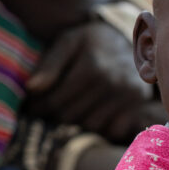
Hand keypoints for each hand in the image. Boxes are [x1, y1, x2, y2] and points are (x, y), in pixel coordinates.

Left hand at [24, 22, 163, 142]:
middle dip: (54, 115)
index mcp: (92, 65)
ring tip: (71, 108)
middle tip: (47, 110)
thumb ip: (50, 64)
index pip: (55, 101)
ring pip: (89, 125)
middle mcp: (111, 83)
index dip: (38, 107)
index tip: (31, 107)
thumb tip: (31, 89)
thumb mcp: (69, 41)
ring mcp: (127, 95)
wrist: (134, 40)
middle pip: (71, 116)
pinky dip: (100, 125)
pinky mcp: (137, 105)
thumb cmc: (94, 41)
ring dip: (77, 121)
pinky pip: (111, 129)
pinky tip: (93, 112)